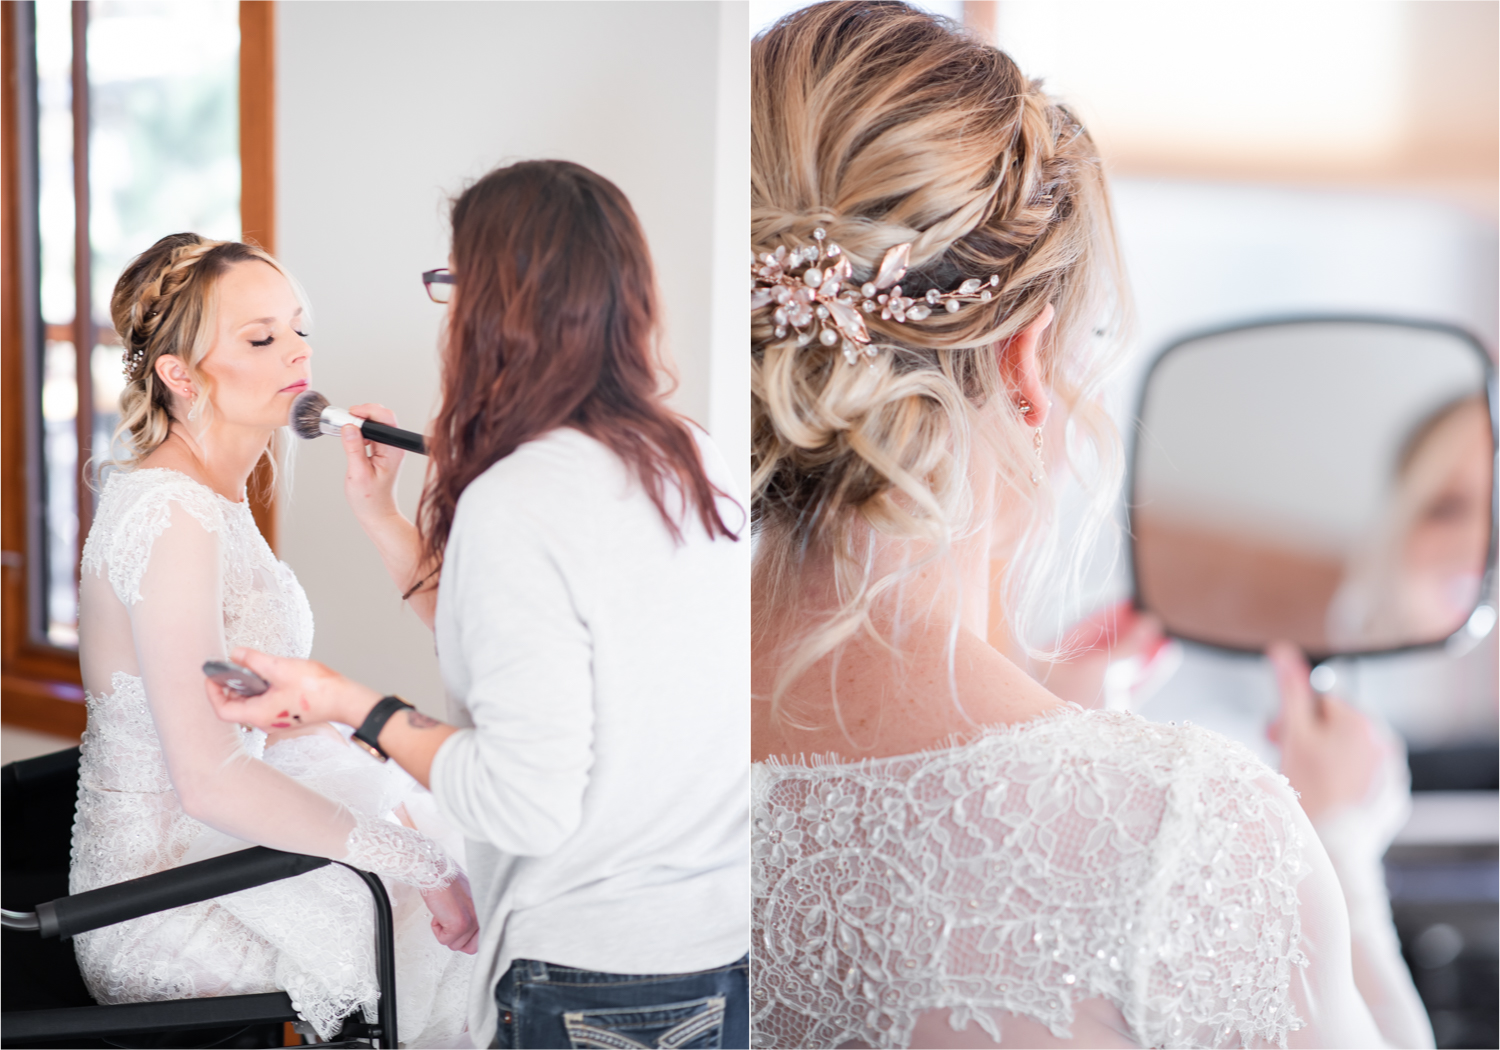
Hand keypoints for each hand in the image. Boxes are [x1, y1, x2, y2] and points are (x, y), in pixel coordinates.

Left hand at [206, 647, 379, 731]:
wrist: (344, 699)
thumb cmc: (316, 689)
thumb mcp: (279, 667)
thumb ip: (253, 660)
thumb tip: (235, 654)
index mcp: (258, 714)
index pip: (223, 709)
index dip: (212, 692)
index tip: (211, 676)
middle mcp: (265, 721)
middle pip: (236, 708)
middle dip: (229, 688)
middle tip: (229, 670)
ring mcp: (277, 720)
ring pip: (251, 706)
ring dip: (246, 688)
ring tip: (249, 670)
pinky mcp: (287, 715)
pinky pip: (265, 704)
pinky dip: (260, 691)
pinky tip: (270, 676)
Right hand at [342, 403, 404, 527]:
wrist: (377, 514)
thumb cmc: (370, 500)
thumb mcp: (358, 473)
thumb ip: (354, 448)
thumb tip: (349, 427)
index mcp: (393, 450)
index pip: (386, 418)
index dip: (368, 411)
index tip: (351, 414)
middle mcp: (394, 447)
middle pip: (382, 418)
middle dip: (363, 414)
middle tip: (345, 421)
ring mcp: (389, 449)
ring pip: (377, 424)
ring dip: (361, 423)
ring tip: (347, 430)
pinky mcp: (382, 452)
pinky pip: (373, 434)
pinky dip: (361, 431)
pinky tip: (353, 438)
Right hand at [422, 872, 479, 953]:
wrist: (436, 874)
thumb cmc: (448, 884)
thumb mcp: (467, 902)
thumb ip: (471, 917)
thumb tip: (467, 934)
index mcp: (486, 911)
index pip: (483, 939)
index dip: (468, 939)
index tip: (460, 934)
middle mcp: (482, 917)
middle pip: (471, 948)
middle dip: (456, 940)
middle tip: (449, 926)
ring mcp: (472, 922)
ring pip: (455, 945)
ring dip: (444, 932)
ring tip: (444, 914)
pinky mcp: (459, 926)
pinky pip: (444, 941)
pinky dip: (437, 929)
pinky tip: (439, 914)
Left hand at [1034, 600, 1169, 708]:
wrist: (1076, 754)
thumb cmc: (1073, 705)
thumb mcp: (1101, 667)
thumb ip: (1127, 644)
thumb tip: (1149, 621)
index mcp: (1051, 661)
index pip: (1086, 629)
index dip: (1113, 614)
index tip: (1135, 601)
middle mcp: (1067, 676)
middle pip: (1106, 647)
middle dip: (1133, 632)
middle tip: (1157, 613)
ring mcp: (1087, 695)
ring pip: (1120, 666)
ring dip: (1144, 651)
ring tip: (1168, 632)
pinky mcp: (1106, 714)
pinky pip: (1129, 686)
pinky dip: (1147, 671)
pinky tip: (1167, 653)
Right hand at [1266, 641, 1384, 823]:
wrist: (1334, 848)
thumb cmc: (1311, 790)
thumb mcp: (1294, 734)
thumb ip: (1290, 689)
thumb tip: (1281, 650)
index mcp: (1362, 721)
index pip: (1322, 700)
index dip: (1293, 717)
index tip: (1275, 737)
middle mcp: (1386, 741)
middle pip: (1338, 725)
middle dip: (1310, 737)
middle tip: (1286, 759)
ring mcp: (1393, 772)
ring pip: (1351, 753)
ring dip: (1327, 758)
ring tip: (1305, 782)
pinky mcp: (1393, 798)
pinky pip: (1365, 779)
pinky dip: (1345, 782)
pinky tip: (1325, 797)